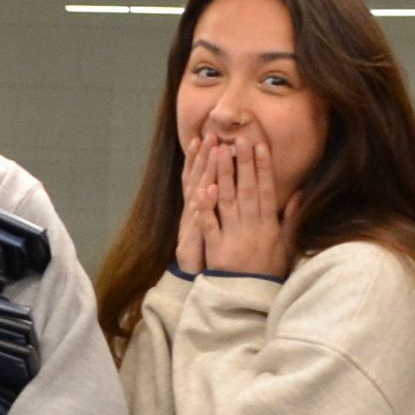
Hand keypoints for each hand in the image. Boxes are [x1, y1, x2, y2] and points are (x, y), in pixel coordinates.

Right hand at [172, 137, 221, 275]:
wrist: (192, 280)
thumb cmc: (208, 253)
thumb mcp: (213, 227)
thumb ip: (218, 208)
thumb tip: (223, 187)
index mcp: (202, 206)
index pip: (204, 176)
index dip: (205, 157)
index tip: (211, 136)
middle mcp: (194, 211)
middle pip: (198, 178)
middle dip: (204, 156)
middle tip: (210, 134)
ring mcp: (192, 223)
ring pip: (197, 192)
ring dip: (203, 172)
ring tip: (210, 152)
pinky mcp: (192, 239)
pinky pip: (198, 221)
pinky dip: (202, 206)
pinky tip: (205, 191)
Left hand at [203, 126, 296, 277]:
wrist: (250, 300)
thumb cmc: (267, 272)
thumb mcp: (286, 246)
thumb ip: (291, 220)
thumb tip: (299, 195)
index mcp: (268, 225)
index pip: (265, 190)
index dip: (263, 167)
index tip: (260, 145)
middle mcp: (251, 227)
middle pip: (247, 190)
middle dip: (243, 163)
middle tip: (240, 138)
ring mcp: (233, 237)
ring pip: (228, 201)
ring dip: (223, 176)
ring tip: (219, 152)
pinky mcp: (216, 249)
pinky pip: (210, 226)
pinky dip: (206, 209)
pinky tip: (202, 189)